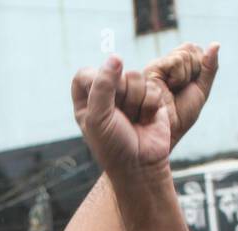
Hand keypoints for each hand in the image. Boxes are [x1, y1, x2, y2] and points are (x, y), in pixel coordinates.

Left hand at [71, 56, 170, 174]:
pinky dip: (150, 105)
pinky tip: (147, 120)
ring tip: (134, 120)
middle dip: (120, 95)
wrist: (142, 166)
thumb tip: (115, 58)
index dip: (96, 82)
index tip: (102, 100)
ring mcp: (129, 95)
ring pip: (135, 77)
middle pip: (113, 72)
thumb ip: (102, 86)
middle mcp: (107, 95)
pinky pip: (152, 87)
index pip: (85, 74)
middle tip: (121, 118)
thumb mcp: (99, 119)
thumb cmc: (114, 147)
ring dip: (136, 102)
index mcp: (86, 101)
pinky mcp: (149, 98)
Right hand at [144, 42, 219, 149]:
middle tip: (182, 89)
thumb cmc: (180, 117)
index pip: (196, 50)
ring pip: (184, 53)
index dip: (200, 67)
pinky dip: (179, 76)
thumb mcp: (201, 91)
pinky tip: (169, 88)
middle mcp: (165, 64)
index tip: (190, 86)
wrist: (166, 132)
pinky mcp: (151, 69)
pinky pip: (176, 61)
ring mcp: (158, 65)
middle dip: (194, 70)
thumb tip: (216, 44)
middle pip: (190, 48)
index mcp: (177, 68)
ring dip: (186, 76)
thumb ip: (209, 68)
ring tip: (174, 90)